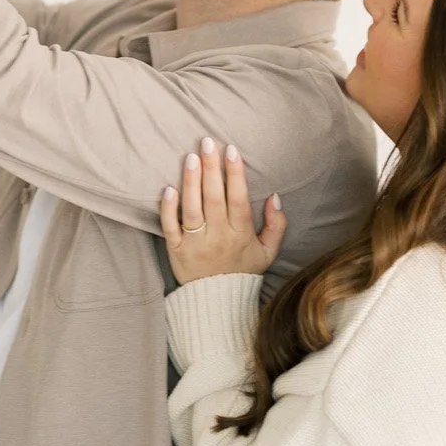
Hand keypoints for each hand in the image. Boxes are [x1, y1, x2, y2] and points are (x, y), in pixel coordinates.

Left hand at [160, 139, 286, 283]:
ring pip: (192, 209)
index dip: (235, 174)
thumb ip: (276, 224)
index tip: (232, 150)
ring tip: (190, 158)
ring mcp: (196, 243)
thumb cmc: (243, 271)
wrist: (218, 303)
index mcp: (241, 234)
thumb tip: (275, 197)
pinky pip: (171, 227)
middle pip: (214, 198)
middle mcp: (218, 236)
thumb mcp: (268, 251)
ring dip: (191, 182)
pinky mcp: (176, 250)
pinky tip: (168, 189)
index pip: (238, 199)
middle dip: (211, 168)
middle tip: (207, 142)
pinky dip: (168, 209)